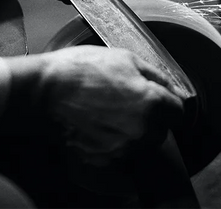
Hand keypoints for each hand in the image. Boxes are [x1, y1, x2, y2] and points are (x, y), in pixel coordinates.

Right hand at [1, 46, 184, 166]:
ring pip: (141, 145)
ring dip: (132, 133)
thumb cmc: (80, 70)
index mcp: (152, 103)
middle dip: (149, 119)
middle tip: (125, 102)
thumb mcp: (124, 58)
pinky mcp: (103, 161)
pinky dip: (113, 144)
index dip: (167, 103)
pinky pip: (120, 156)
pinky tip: (98, 126)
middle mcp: (141, 131)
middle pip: (160, 131)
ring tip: (108, 113)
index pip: (178, 113)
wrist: (42, 92)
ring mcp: (122, 149)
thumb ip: (156, 75)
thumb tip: (174, 89)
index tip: (156, 99)